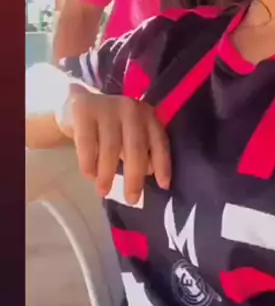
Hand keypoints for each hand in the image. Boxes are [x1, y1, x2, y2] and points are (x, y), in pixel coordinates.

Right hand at [59, 84, 170, 203]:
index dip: (163, 165)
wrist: (81, 105)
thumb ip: (143, 151)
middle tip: (132, 200)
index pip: (159, 142)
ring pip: (111, 147)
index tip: (163, 186)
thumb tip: (149, 172)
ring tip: (103, 192)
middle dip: (134, 177)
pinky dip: (88, 163)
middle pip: (136, 147)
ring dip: (107, 174)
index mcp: (148, 115)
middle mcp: (131, 109)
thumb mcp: (131, 136)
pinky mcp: (85, 111)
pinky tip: (89, 175)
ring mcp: (108, 108)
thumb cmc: (112, 126)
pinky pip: (87, 143)